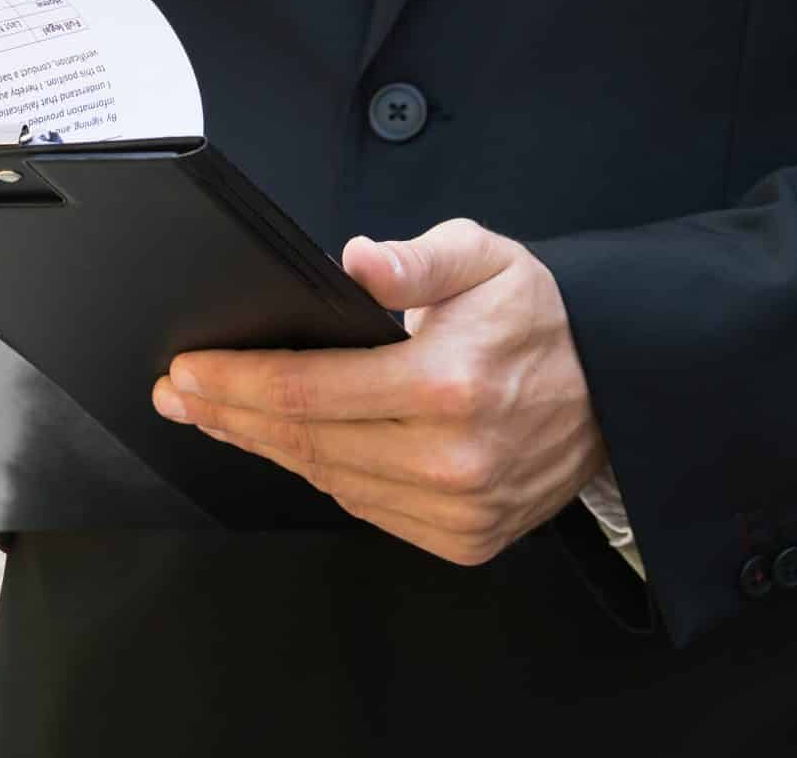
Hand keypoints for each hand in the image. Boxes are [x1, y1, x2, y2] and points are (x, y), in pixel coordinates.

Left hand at [150, 216, 607, 565]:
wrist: (618, 389)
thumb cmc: (539, 318)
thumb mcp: (485, 258)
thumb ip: (416, 258)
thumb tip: (358, 260)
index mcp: (448, 385)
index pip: (306, 391)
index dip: (233, 382)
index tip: (186, 370)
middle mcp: (453, 458)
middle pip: (304, 441)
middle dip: (227, 413)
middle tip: (178, 394)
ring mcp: (461, 508)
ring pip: (329, 479)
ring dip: (263, 447)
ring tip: (216, 416)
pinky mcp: (467, 538)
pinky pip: (367, 508)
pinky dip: (321, 475)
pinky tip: (288, 446)